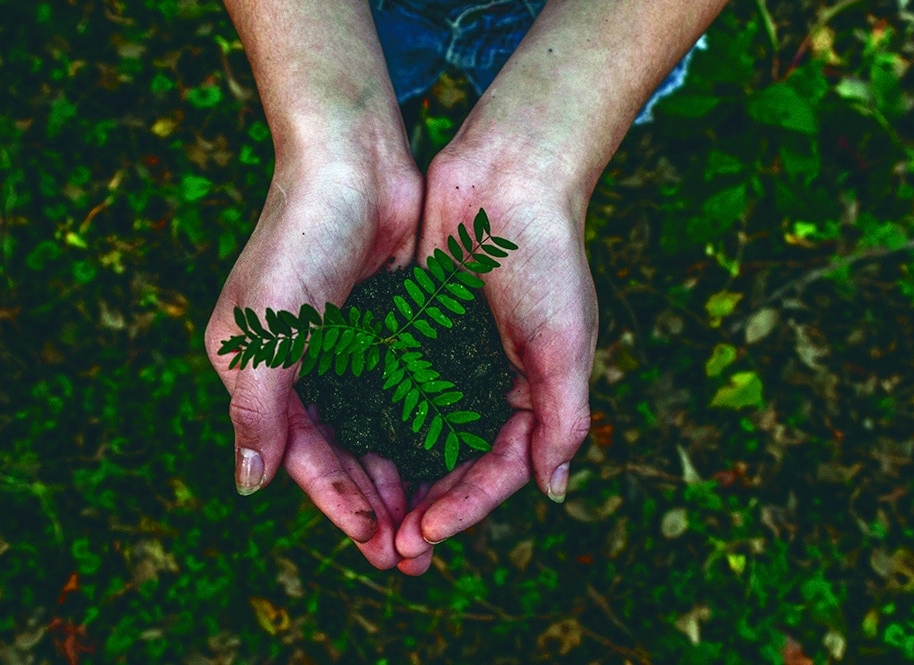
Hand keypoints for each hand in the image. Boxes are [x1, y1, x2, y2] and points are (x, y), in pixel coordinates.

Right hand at [204, 151, 426, 569]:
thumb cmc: (300, 237)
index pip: (299, 455)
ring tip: (430, 521)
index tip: (376, 542)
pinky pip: (399, 395)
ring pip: (371, 431)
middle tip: (411, 553)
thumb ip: (256, 408)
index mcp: (257, 371)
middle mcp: (296, 367)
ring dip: (397, 476)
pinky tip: (443, 461)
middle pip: (337, 453)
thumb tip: (248, 484)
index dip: (336, 502)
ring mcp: (342, 349)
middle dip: (372, 504)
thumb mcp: (265, 326)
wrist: (353, 160)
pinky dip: (416, 430)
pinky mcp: (381, 330)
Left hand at [395, 142, 598, 565]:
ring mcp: (451, 360)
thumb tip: (554, 490)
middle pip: (456, 464)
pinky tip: (349, 450)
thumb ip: (563, 419)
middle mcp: (490, 384)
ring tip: (367, 517)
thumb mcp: (564, 344)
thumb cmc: (546, 259)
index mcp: (533, 394)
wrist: (507, 176)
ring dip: (398, 477)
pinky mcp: (417, 333)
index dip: (465, 507)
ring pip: (420, 435)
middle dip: (427, 507)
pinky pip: (395, 389)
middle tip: (391, 549)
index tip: (425, 534)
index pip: (499, 469)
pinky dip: (377, 422)